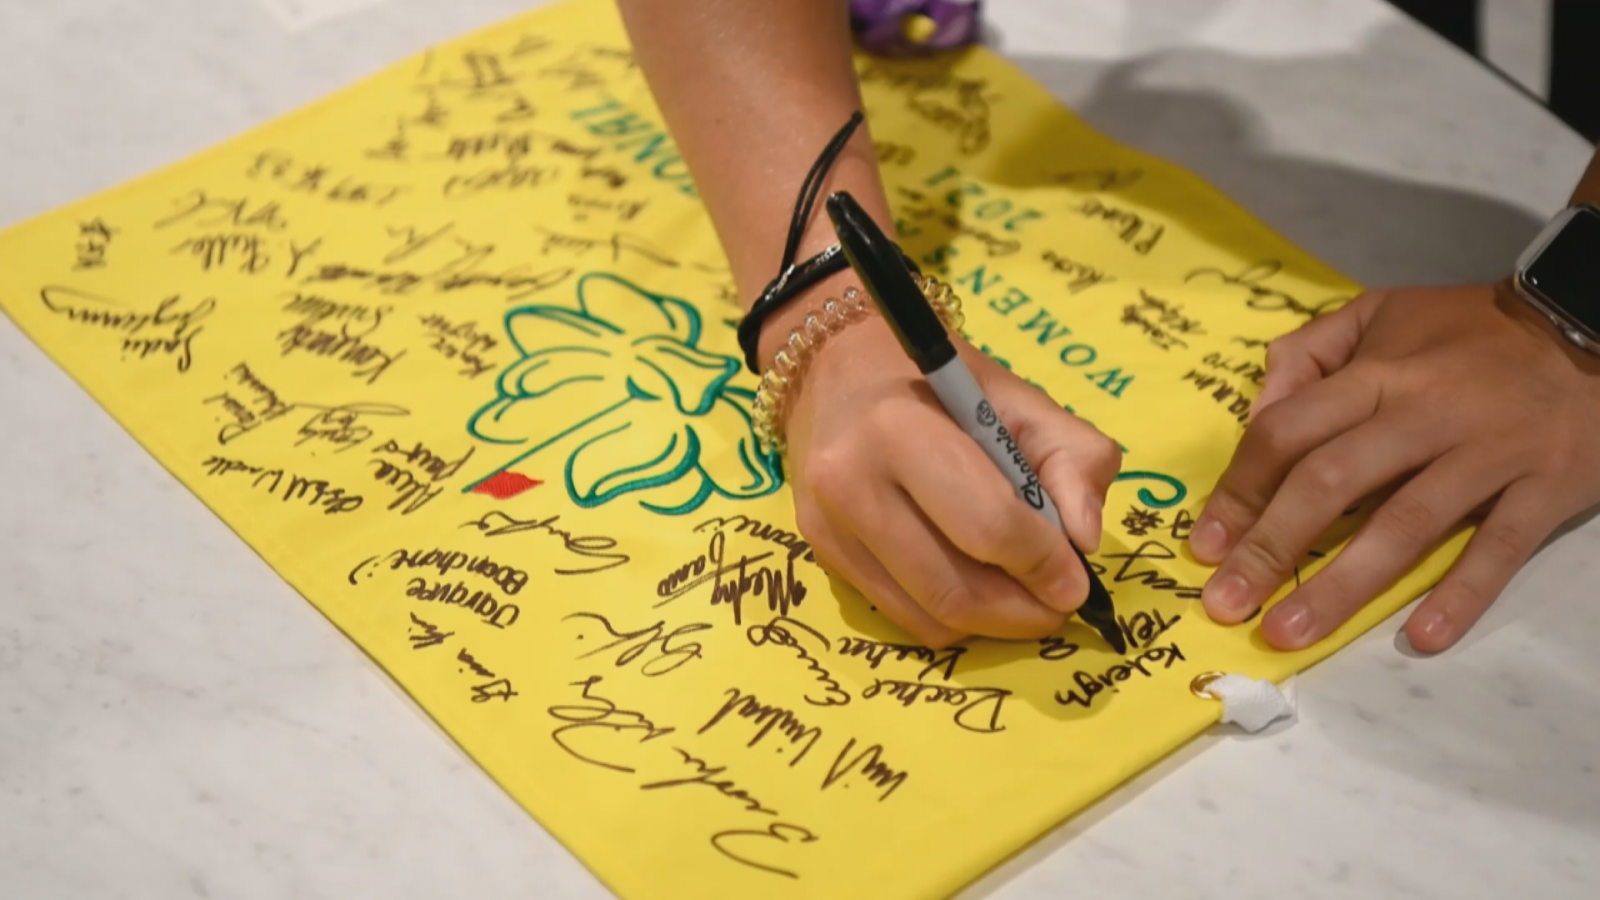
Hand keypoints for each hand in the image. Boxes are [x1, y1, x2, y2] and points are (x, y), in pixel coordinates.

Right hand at [782, 307, 1121, 647]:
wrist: (837, 367)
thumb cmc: (937, 381)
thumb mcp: (1019, 397)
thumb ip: (1072, 458)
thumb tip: (1085, 542)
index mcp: (900, 428)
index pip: (987, 525)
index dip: (1044, 564)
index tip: (1077, 581)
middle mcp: (851, 482)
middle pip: (955, 587)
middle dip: (1023, 611)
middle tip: (1058, 605)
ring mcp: (828, 525)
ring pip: (929, 616)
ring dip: (992, 625)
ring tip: (1023, 600)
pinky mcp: (822, 552)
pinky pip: (902, 616)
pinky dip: (953, 619)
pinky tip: (976, 589)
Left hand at [1192, 282, 1599, 651]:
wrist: (1595, 322)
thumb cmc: (1471, 330)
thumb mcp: (1382, 313)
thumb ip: (1310, 352)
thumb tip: (1257, 406)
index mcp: (1379, 372)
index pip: (1288, 432)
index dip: (1240, 489)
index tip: (1205, 542)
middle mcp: (1425, 412)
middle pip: (1330, 482)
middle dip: (1269, 548)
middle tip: (1225, 604)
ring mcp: (1488, 452)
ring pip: (1404, 524)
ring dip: (1340, 586)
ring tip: (1287, 633)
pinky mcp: (1546, 485)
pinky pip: (1499, 546)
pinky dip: (1461, 592)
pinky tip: (1422, 638)